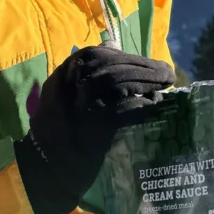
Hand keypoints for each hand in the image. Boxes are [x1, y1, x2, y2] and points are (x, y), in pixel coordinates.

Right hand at [15, 46, 174, 213]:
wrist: (46, 166)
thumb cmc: (59, 130)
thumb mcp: (63, 92)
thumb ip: (87, 71)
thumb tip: (114, 47)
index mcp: (65, 72)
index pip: (101, 55)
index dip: (132, 58)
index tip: (153, 64)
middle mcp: (70, 82)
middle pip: (115, 67)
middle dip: (145, 68)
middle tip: (167, 75)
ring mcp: (82, 102)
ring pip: (121, 82)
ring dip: (148, 82)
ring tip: (164, 89)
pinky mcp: (95, 124)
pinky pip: (126, 108)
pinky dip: (144, 106)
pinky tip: (154, 107)